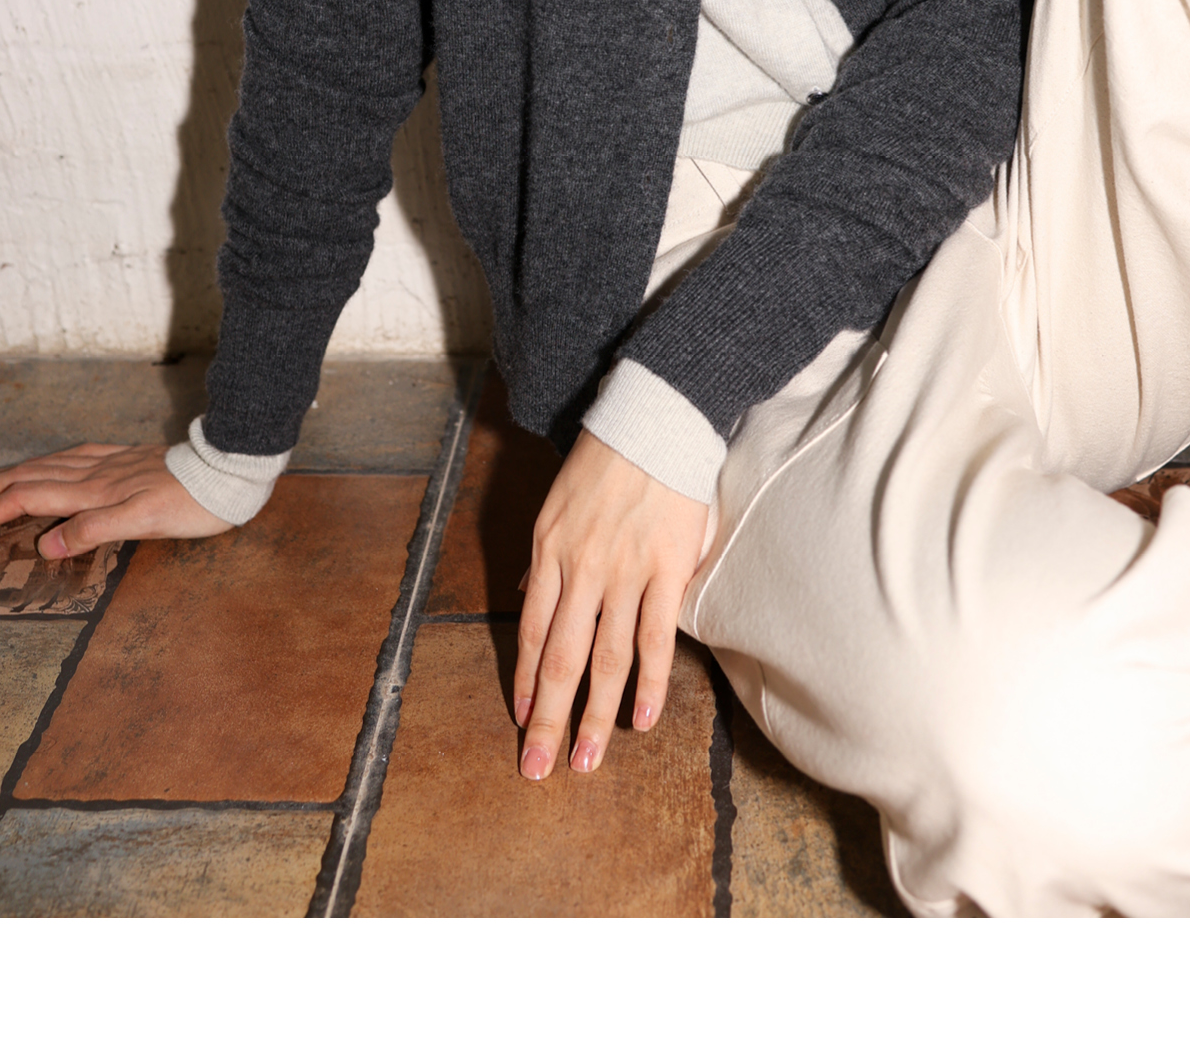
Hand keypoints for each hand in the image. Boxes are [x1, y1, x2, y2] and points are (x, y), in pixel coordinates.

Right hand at [0, 443, 232, 556]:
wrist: (230, 473)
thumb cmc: (192, 504)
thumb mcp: (144, 523)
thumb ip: (92, 530)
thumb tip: (44, 543)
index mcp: (94, 491)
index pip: (28, 498)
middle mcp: (96, 473)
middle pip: (26, 478)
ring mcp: (110, 464)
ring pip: (45, 465)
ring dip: (6, 475)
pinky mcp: (126, 459)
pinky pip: (73, 458)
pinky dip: (46, 462)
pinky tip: (44, 463)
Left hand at [515, 430, 708, 781]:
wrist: (654, 420)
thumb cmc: (605, 462)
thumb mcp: (556, 506)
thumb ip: (544, 558)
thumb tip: (525, 595)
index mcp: (549, 552)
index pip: (530, 632)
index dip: (524, 683)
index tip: (521, 722)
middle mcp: (581, 569)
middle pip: (560, 658)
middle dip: (547, 719)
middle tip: (538, 768)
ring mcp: (625, 572)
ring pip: (606, 659)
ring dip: (595, 716)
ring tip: (587, 759)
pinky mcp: (668, 569)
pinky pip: (655, 637)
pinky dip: (648, 683)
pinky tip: (641, 720)